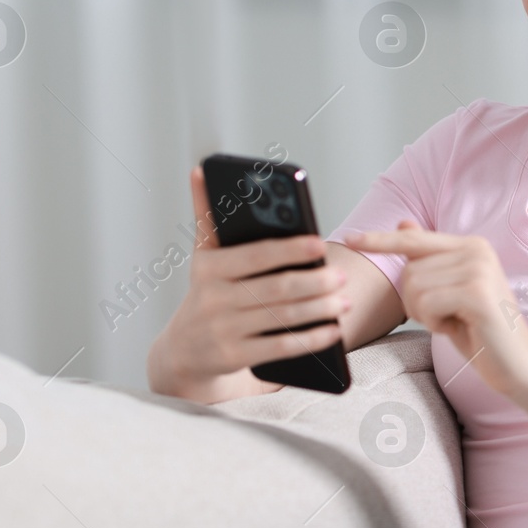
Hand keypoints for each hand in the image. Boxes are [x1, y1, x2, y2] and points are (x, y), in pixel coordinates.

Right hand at [146, 166, 351, 403]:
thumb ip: (208, 217)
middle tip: (343, 274)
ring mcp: (223, 330)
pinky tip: (333, 330)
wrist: (183, 351)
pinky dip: (310, 339)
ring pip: (282, 318)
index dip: (291, 249)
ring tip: (344, 300)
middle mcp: (212, 299)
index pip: (257, 255)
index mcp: (208, 267)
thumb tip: (200, 170)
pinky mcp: (234, 357)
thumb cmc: (208, 292)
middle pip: (276, 288)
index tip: (321, 243)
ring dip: (319, 309)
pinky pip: (281, 347)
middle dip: (314, 282)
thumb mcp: (203, 257)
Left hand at [342, 221, 527, 398]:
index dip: (381, 240)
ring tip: (455, 322)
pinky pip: (427, 303)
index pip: (415, 239)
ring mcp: (479, 269)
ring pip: (415, 287)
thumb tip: (403, 223)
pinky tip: (459, 328)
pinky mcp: (477, 292)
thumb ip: (430, 261)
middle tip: (446, 317)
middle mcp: (477, 250)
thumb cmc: (483, 332)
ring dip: (425, 314)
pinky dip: (434, 322)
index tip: (352, 238)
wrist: (520, 366)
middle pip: (409, 270)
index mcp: (472, 246)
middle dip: (415, 301)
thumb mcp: (450, 294)